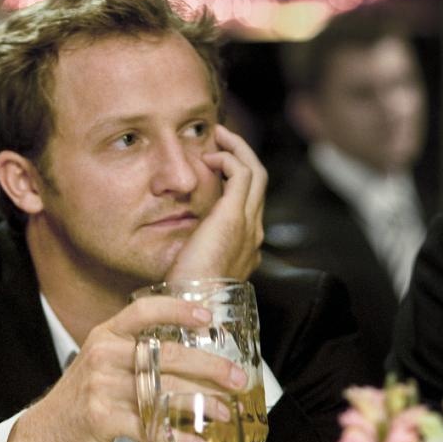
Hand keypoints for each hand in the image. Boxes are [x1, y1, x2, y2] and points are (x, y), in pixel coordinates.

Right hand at [6, 296, 246, 441]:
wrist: (44, 433)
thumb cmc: (84, 398)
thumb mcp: (102, 363)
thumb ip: (135, 355)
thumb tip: (193, 359)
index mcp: (105, 335)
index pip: (143, 311)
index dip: (178, 310)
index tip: (208, 319)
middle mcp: (103, 355)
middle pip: (164, 354)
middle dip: (208, 367)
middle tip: (238, 379)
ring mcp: (101, 387)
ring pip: (161, 391)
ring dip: (200, 403)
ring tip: (224, 413)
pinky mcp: (102, 419)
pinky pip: (147, 427)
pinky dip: (175, 438)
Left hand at [166, 125, 265, 281]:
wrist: (192, 304)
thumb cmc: (184, 291)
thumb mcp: (192, 265)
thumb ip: (194, 247)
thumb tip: (183, 235)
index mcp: (245, 245)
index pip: (249, 201)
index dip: (236, 179)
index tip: (216, 165)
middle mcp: (254, 232)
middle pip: (259, 182)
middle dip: (242, 156)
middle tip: (222, 140)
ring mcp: (249, 224)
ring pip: (256, 172)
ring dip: (238, 150)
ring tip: (219, 137)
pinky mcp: (234, 217)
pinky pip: (242, 174)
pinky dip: (230, 159)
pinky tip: (210, 157)